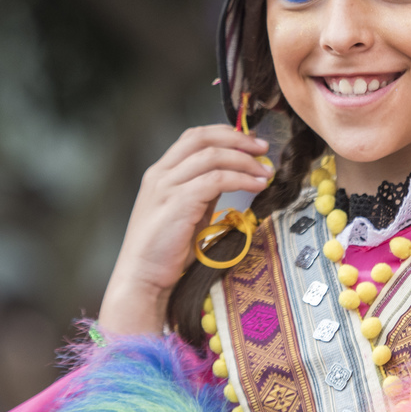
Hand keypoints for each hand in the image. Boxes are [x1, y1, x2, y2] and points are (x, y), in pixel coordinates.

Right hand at [99, 125, 269, 332]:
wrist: (142, 278)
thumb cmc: (165, 250)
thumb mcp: (186, 211)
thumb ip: (204, 190)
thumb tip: (233, 173)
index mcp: (160, 172)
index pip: (194, 136)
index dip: (225, 133)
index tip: (251, 142)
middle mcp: (161, 173)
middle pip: (203, 138)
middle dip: (238, 139)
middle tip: (263, 148)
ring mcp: (167, 186)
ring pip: (213, 156)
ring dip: (245, 160)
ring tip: (265, 171)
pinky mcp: (179, 202)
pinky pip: (217, 180)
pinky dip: (241, 179)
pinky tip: (256, 186)